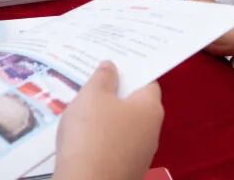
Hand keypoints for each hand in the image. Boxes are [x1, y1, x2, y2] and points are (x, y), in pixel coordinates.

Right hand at [54, 62, 162, 179]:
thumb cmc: (92, 135)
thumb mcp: (92, 96)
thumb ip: (103, 78)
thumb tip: (111, 67)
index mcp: (150, 108)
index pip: (148, 83)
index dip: (131, 73)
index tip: (114, 65)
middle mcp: (151, 132)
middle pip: (135, 106)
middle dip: (115, 96)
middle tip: (92, 86)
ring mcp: (140, 155)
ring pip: (124, 129)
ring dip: (107, 121)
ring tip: (81, 113)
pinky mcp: (126, 172)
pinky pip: (115, 149)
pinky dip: (102, 142)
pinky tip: (82, 140)